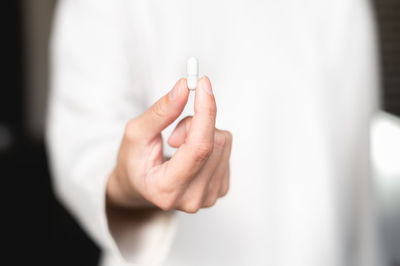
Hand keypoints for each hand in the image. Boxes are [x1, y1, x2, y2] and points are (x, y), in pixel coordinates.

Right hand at [107, 77, 231, 212]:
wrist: (141, 186)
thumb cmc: (135, 161)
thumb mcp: (137, 133)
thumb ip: (161, 112)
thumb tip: (184, 87)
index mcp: (166, 189)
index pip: (198, 148)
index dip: (205, 112)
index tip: (203, 84)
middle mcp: (192, 198)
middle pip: (214, 142)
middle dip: (195, 122)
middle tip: (174, 131)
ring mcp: (209, 196)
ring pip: (224, 142)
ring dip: (202, 131)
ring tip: (179, 144)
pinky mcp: (220, 189)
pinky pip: (227, 149)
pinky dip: (210, 141)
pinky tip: (192, 153)